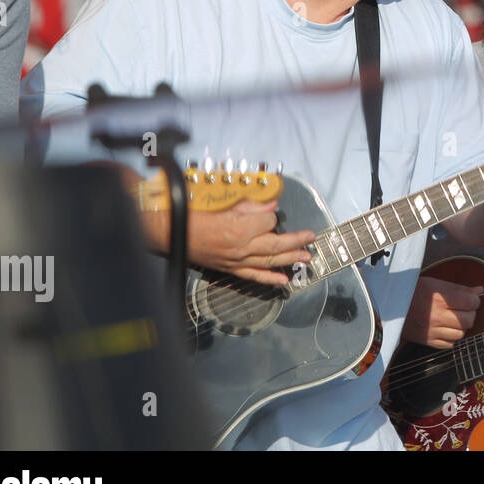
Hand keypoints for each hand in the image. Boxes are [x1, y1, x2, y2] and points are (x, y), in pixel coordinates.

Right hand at [186, 199, 313, 285]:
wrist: (171, 233)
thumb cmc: (195, 215)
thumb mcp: (224, 203)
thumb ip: (251, 205)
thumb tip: (272, 205)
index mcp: (240, 228)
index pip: (269, 221)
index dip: (272, 215)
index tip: (268, 211)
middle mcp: (242, 248)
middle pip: (276, 245)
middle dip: (296, 241)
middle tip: (312, 238)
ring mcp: (237, 261)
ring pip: (269, 262)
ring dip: (290, 260)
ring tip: (307, 258)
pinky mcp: (231, 269)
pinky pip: (254, 276)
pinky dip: (270, 279)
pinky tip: (284, 281)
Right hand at [402, 276, 483, 347]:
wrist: (390, 306)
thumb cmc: (413, 292)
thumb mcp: (435, 284)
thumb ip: (459, 288)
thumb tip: (479, 291)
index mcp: (439, 299)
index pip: (470, 302)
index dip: (475, 300)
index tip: (472, 299)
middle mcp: (436, 316)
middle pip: (468, 320)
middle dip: (471, 313)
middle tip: (466, 309)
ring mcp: (432, 331)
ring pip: (461, 334)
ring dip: (462, 326)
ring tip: (456, 319)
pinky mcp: (427, 341)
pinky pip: (449, 345)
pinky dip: (452, 338)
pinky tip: (448, 329)